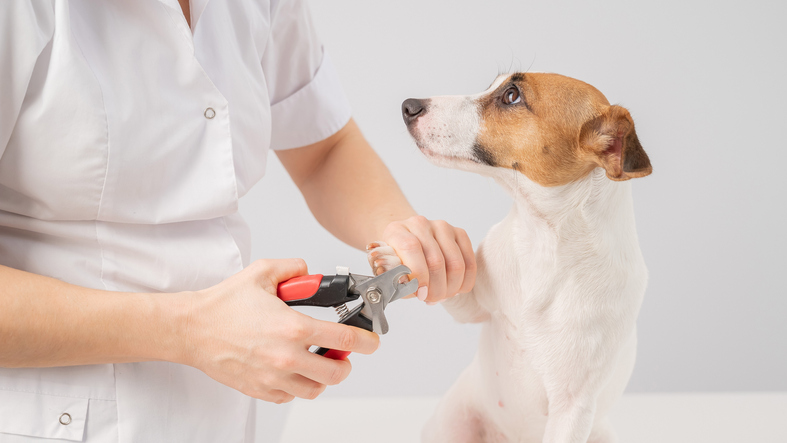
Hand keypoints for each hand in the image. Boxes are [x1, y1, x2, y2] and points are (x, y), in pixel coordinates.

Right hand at [179, 258, 379, 402]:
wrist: (192, 329)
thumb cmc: (223, 305)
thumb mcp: (262, 272)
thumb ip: (294, 269)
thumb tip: (311, 274)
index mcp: (293, 327)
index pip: (344, 339)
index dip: (366, 341)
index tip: (370, 341)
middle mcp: (287, 356)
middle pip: (337, 372)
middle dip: (346, 362)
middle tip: (342, 353)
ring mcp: (274, 377)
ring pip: (316, 388)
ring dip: (324, 377)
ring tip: (319, 362)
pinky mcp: (261, 389)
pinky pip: (291, 395)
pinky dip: (298, 385)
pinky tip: (293, 369)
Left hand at [377, 216, 474, 302]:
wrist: (408, 243)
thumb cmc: (399, 260)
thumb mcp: (389, 271)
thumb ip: (395, 279)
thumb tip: (411, 288)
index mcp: (397, 231)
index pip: (411, 248)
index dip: (419, 275)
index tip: (421, 294)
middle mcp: (420, 224)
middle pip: (436, 260)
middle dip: (436, 288)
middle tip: (431, 299)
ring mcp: (442, 227)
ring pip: (456, 264)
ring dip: (451, 288)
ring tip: (442, 296)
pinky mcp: (459, 233)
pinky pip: (469, 262)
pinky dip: (464, 282)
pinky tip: (455, 289)